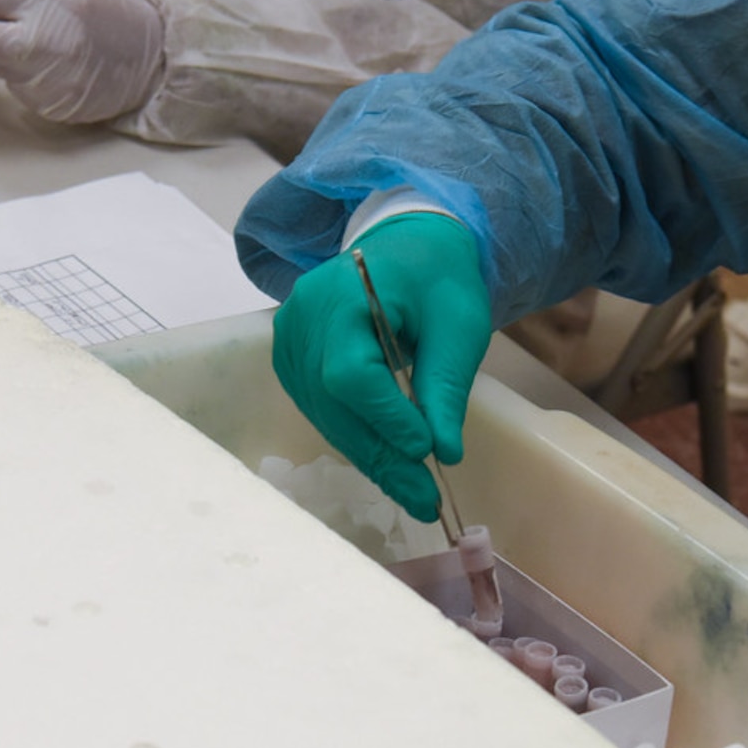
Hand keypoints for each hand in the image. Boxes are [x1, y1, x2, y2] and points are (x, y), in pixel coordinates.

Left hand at [0, 0, 163, 123]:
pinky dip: (24, 78)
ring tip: (36, 46)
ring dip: (3, 54)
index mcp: (44, 7)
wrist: (150, 61)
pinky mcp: (47, 106)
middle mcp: (39, 46)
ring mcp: (42, 82)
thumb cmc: (110, 20)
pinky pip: (16, 89)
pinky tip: (51, 68)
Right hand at [271, 213, 493, 522]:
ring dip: (372, 458)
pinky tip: (391, 466)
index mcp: (339, 297)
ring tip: (415, 494)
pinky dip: (359, 441)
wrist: (407, 247)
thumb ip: (445, 385)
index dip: (385, 417)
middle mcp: (300, 321)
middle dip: (383, 456)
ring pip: (327, 418)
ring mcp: (290, 344)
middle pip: (334, 405)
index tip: (426, 449)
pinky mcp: (294, 364)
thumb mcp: (458, 325)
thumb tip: (444, 452)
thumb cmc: (437, 278)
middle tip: (425, 500)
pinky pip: (324, 412)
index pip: (350, 374)